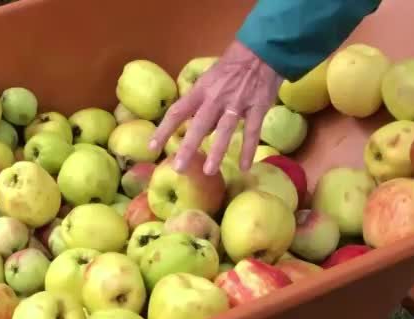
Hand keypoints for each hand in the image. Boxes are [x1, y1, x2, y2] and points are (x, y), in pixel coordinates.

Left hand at [149, 40, 281, 175]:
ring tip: (209, 171)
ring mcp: (237, 103)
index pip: (177, 111)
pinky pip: (253, 131)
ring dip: (217, 152)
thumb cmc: (231, 67)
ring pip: (225, 130)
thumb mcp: (209, 79)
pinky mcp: (258, 107)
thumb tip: (199, 130)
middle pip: (199, 125)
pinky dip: (249, 149)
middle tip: (179, 168)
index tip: (152, 147)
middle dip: (188, 147)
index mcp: (201, 90)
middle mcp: (216, 98)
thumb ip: (202, 103)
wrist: (261, 51)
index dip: (164, 129)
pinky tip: (245, 167)